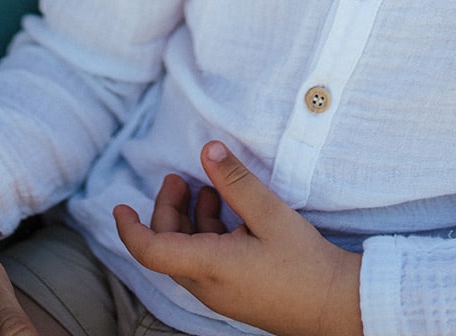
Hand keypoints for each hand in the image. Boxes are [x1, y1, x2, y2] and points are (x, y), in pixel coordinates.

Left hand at [113, 142, 361, 335]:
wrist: (337, 306)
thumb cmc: (305, 264)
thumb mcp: (271, 214)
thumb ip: (236, 181)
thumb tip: (207, 150)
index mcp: (210, 267)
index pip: (151, 251)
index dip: (130, 228)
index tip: (118, 206)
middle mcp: (208, 284)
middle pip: (166, 246)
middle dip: (167, 208)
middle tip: (179, 176)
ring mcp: (220, 291)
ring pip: (185, 252)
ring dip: (188, 218)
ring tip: (205, 185)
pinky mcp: (234, 291)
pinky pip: (204, 260)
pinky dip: (206, 231)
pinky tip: (225, 208)